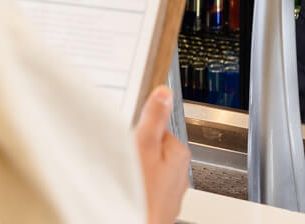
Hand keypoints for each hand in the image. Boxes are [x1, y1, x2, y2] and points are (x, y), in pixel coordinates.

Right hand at [134, 86, 189, 223]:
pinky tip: (128, 192)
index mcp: (179, 152)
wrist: (139, 223)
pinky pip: (145, 189)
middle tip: (125, 161)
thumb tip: (163, 94)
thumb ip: (153, 118)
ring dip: (136, 172)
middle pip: (152, 150)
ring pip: (148, 171)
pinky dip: (136, 188)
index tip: (129, 138)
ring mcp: (169, 191)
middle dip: (137, 154)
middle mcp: (179, 172)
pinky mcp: (158, 205)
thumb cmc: (141, 194)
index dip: (139, 132)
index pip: (157, 129)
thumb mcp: (143, 147)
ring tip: (126, 178)